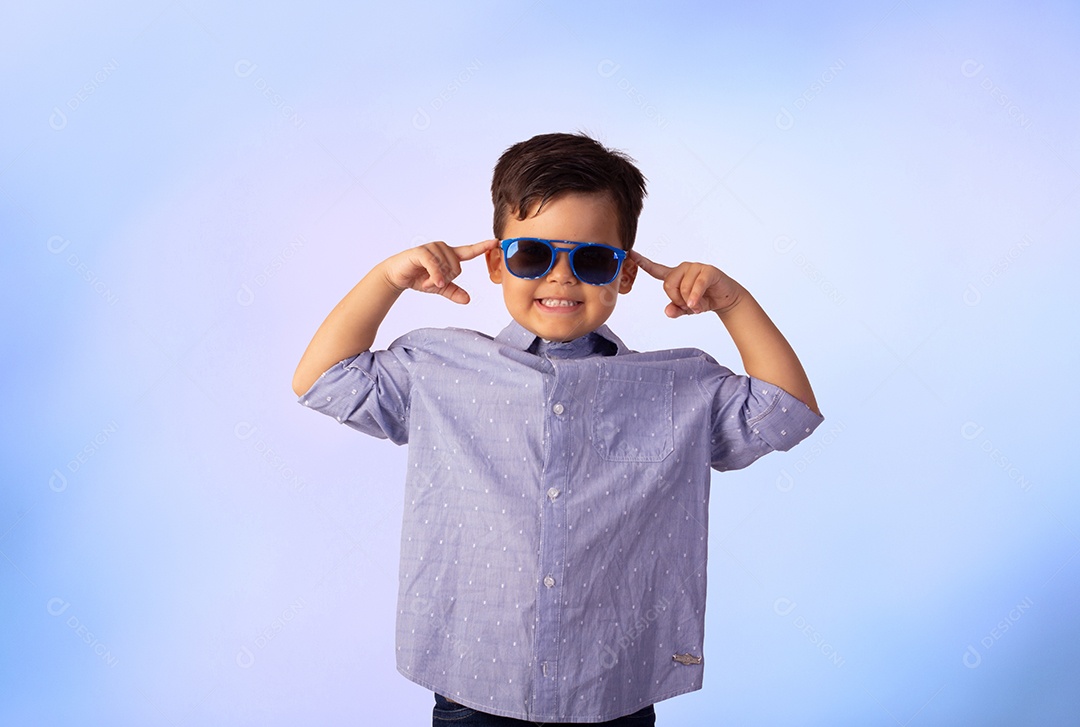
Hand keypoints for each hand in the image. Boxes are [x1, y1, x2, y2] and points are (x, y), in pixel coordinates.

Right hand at [380, 239, 498, 303]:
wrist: (397, 276)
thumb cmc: (418, 278)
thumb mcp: (440, 287)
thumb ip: (454, 292)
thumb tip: (468, 300)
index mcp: (449, 255)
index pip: (469, 251)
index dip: (482, 246)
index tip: (495, 242)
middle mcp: (442, 248)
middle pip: (457, 268)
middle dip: (445, 280)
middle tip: (432, 282)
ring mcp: (432, 248)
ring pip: (446, 268)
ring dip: (436, 280)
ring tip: (424, 281)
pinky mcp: (422, 252)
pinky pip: (435, 265)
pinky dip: (435, 276)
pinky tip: (432, 283)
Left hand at [630, 251, 743, 317]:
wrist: (726, 299)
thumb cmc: (704, 300)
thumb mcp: (686, 308)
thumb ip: (676, 310)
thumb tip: (668, 312)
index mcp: (675, 276)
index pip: (656, 269)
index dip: (643, 262)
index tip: (631, 253)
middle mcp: (683, 269)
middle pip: (668, 284)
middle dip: (676, 299)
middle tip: (687, 306)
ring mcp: (696, 268)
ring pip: (682, 287)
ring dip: (689, 302)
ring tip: (697, 305)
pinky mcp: (708, 270)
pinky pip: (697, 284)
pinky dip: (695, 297)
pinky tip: (697, 305)